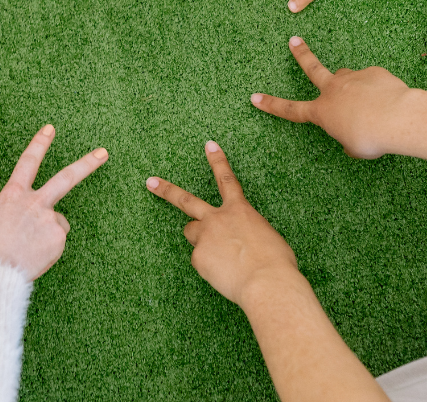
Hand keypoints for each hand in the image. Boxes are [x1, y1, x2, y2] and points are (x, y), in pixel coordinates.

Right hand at [0, 124, 107, 279]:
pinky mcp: (58, 239)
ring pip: (57, 223)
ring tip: (27, 249)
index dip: (39, 144)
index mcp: (13, 195)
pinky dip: (46, 252)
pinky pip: (55, 244)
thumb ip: (7, 215)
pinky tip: (32, 258)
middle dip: (86, 164)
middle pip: (66, 178)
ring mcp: (49, 220)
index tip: (50, 129)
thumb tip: (17, 223)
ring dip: (47, 234)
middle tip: (103, 153)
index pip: (28, 161)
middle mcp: (35, 203)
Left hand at [146, 141, 298, 305]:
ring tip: (218, 254)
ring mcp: (205, 237)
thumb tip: (240, 241)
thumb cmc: (276, 263)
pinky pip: (200, 261)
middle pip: (186, 200)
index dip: (217, 161)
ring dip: (199, 239)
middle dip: (166, 190)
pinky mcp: (198, 258)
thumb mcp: (267, 238)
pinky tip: (224, 274)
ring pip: (191, 233)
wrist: (267, 282)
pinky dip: (209, 267)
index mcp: (240, 210)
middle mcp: (217, 219)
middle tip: (150, 182)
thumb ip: (248, 232)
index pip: (226, 179)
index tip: (209, 145)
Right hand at [250, 37, 412, 159]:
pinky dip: (379, 92)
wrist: (397, 117)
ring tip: (370, 103)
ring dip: (353, 87)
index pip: (291, 110)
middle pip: (312, 68)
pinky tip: (389, 102)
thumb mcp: (355, 147)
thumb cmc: (372, 137)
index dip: (271, 104)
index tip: (255, 97)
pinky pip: (373, 82)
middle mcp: (333, 90)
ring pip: (348, 78)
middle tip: (294, 41)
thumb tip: (351, 133)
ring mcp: (353, 78)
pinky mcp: (373, 73)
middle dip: (301, 54)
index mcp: (323, 111)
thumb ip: (347, 138)